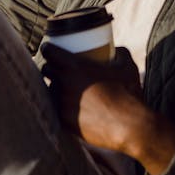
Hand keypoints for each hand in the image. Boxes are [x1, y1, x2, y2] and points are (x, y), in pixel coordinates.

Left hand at [42, 43, 174, 174]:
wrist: (128, 125)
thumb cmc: (128, 93)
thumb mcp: (127, 66)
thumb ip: (120, 53)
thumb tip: (115, 49)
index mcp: (73, 66)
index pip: (48, 52)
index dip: (47, 49)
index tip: (50, 49)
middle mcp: (63, 83)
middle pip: (46, 70)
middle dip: (50, 68)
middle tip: (59, 69)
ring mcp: (61, 103)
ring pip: (50, 90)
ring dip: (55, 88)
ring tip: (65, 89)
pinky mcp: (63, 120)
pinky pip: (57, 109)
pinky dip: (62, 107)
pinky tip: (70, 107)